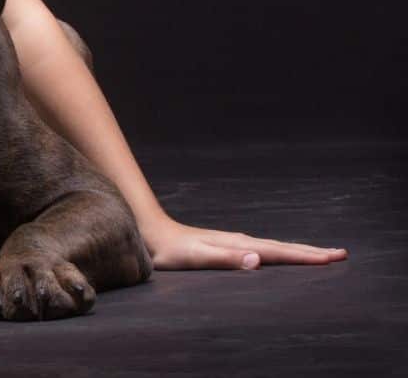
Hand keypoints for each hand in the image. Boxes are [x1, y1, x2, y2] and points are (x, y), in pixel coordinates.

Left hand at [143, 215, 347, 269]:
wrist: (151, 233)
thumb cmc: (171, 250)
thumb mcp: (197, 257)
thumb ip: (226, 259)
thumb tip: (257, 259)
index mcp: (240, 245)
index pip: (280, 253)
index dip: (307, 257)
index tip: (333, 258)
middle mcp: (241, 241)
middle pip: (283, 247)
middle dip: (312, 252)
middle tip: (341, 254)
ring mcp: (235, 242)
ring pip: (275, 247)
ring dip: (299, 251)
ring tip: (320, 255)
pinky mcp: (228, 245)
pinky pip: (263, 250)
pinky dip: (280, 252)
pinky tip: (279, 255)